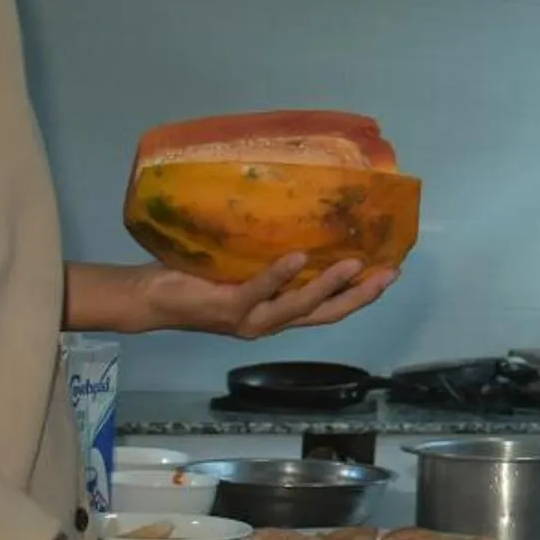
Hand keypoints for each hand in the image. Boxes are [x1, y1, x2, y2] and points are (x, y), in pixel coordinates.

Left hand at [95, 254, 397, 338]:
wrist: (149, 297)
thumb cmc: (195, 277)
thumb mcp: (241, 266)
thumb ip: (268, 257)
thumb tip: (300, 217)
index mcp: (275, 313)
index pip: (328, 308)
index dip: (361, 295)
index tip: (390, 272)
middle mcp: (268, 322)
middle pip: (325, 314)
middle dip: (360, 296)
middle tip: (388, 274)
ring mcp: (249, 320)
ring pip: (299, 306)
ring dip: (329, 285)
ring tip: (354, 265)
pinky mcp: (227, 308)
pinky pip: (258, 291)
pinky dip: (279, 274)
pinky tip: (298, 256)